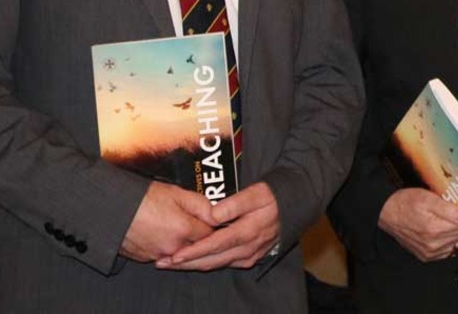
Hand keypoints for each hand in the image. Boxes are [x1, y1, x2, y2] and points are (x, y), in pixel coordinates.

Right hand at [120, 181, 217, 261]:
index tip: (212, 222)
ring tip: (174, 227)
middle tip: (195, 224)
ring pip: (179, 253)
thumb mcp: (177, 193)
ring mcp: (158, 255)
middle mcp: (173, 248)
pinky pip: (162, 255)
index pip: (211, 235)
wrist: (111, 208)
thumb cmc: (143, 197)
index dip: (213, 227)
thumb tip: (218, 215)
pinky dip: (165, 247)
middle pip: (196, 248)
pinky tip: (160, 234)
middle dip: (199, 238)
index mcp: (184, 230)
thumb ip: (202, 205)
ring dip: (182, 244)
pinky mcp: (144, 259)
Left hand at [157, 182, 279, 270]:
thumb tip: (212, 215)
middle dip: (186, 263)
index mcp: (247, 232)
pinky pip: (226, 263)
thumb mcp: (256, 193)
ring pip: (217, 264)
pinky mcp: (251, 257)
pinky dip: (209, 263)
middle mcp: (248, 248)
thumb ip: (234, 204)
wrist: (294, 206)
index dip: (193, 252)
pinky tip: (196, 261)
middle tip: (162, 263)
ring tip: (173, 263)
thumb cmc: (273, 196)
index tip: (174, 255)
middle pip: (212, 260)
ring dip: (195, 265)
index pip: (214, 245)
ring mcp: (250, 255)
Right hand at [377, 188, 457, 262]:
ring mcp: (431, 252)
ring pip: (457, 243)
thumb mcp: (428, 198)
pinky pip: (448, 251)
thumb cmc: (406, 204)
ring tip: (444, 222)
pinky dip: (447, 242)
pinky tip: (440, 233)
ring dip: (455, 232)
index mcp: (435, 229)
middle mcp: (434, 244)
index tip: (457, 208)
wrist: (388, 214)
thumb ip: (448, 209)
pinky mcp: (427, 256)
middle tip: (450, 213)